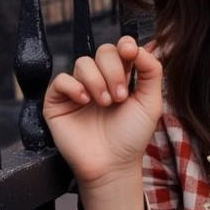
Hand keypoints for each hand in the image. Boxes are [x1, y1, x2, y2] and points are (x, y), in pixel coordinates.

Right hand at [43, 37, 163, 185]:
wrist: (112, 164)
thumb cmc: (132, 137)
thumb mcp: (151, 103)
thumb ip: (151, 71)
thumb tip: (141, 45)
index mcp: (122, 77)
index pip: (121, 49)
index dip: (125, 45)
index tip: (130, 52)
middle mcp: (100, 80)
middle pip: (103, 51)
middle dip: (114, 70)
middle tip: (121, 97)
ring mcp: (78, 89)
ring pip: (83, 63)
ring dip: (97, 81)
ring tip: (106, 104)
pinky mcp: (58, 101)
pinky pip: (61, 80)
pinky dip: (74, 87)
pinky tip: (85, 102)